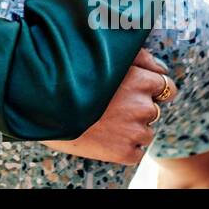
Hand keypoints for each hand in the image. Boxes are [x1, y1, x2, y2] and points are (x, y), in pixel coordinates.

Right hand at [42, 49, 176, 164]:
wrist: (43, 106)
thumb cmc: (69, 76)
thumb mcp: (104, 56)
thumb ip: (138, 57)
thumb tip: (161, 68)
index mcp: (140, 80)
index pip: (165, 86)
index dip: (150, 88)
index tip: (133, 90)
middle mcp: (142, 105)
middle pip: (154, 110)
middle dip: (139, 108)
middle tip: (112, 105)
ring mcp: (134, 131)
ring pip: (145, 131)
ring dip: (131, 128)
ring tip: (103, 120)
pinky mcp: (125, 152)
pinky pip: (136, 151)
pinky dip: (124, 147)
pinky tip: (103, 136)